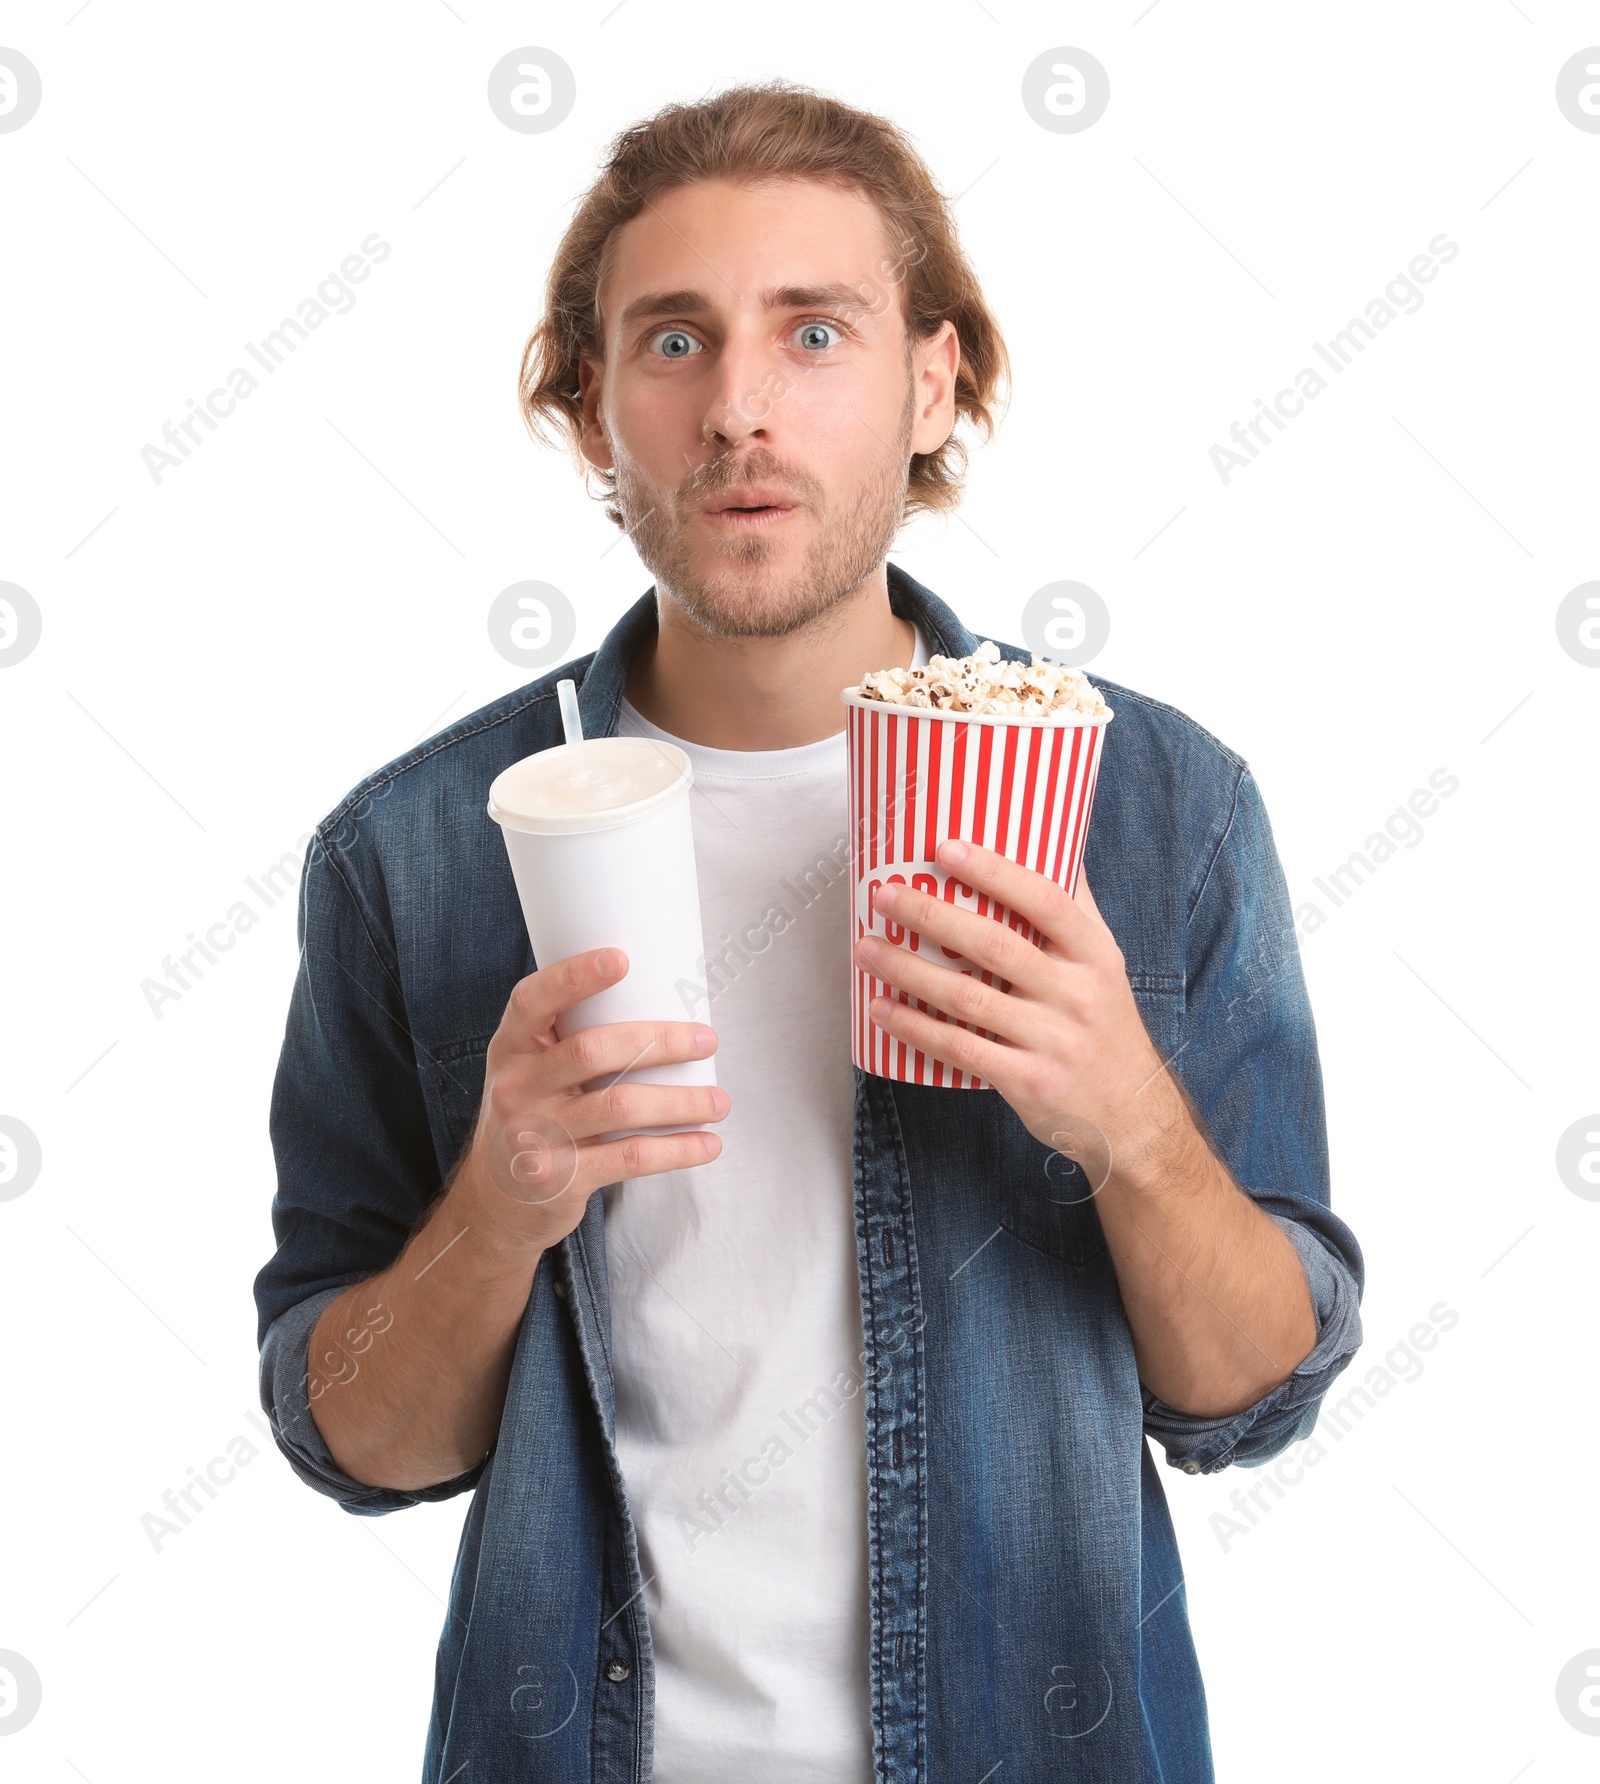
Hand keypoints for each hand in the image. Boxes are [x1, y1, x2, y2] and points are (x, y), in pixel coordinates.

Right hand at [455, 948, 726, 1253]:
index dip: (574, 977)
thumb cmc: (533, 1118)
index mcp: (510, 1049)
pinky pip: (631, 1157)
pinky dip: (678, 1150)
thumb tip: (659, 1000)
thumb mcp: (531, 1074)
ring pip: (621, 1105)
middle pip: (593, 1050)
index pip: (533, 1001)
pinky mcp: (561, 1179)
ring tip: (719, 1101)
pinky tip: (708, 1144)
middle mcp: (516, 1088)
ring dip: (681, 1101)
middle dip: (661, 1041)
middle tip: (707, 1039)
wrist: (496, 1204)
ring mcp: (536, 1135)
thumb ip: (571, 1041)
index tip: (622, 959)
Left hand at [854, 838, 1185, 1180]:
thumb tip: (1052, 837)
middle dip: (933, 917)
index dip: (995, 872)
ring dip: (910, 971)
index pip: (1045, 901)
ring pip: (968, 998)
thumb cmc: (1103, 1023)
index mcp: (1094, 954)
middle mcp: (1076, 993)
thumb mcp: (1103, 963)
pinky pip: (961, 1049)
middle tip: (885, 896)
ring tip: (866, 949)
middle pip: (996, 945)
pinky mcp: (1028, 1080)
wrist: (1131, 1112)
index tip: (945, 848)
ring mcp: (1052, 1040)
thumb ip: (1075, 906)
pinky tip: (882, 1009)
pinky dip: (916, 1028)